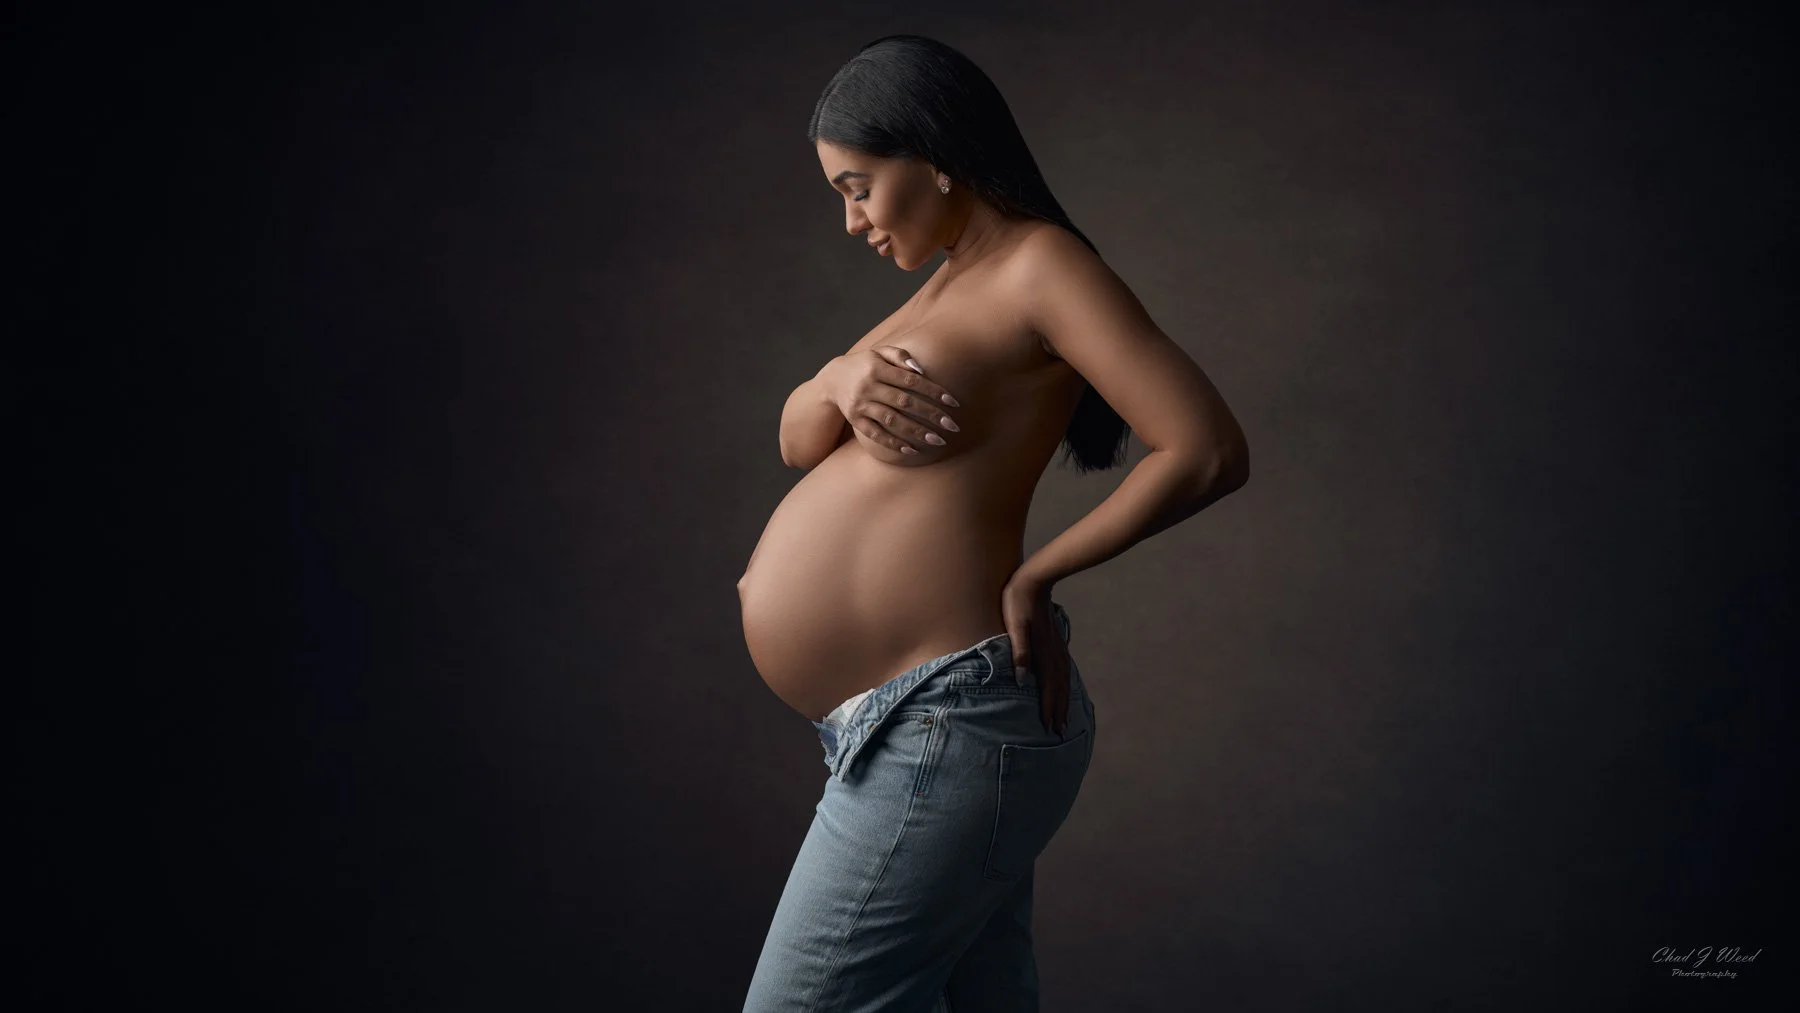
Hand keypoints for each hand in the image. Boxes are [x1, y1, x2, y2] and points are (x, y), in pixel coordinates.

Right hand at [819, 347, 962, 455]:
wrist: (832, 380)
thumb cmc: (865, 364)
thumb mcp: (879, 353)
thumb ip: (901, 357)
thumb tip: (922, 371)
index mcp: (877, 368)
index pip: (911, 381)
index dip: (934, 392)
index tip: (953, 403)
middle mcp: (868, 387)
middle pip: (905, 402)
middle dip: (930, 415)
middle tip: (952, 426)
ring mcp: (861, 405)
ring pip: (892, 421)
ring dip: (916, 432)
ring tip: (937, 441)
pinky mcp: (855, 421)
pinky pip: (875, 434)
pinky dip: (893, 443)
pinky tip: (911, 450)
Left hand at [1001, 572, 1070, 735]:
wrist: (1034, 579)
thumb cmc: (1017, 602)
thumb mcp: (1014, 626)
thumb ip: (1019, 654)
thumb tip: (1022, 682)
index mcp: (1043, 653)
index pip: (1048, 687)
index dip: (1049, 708)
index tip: (1050, 728)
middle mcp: (1053, 653)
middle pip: (1059, 688)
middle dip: (1059, 710)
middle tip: (1060, 731)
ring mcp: (1057, 646)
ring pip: (1063, 679)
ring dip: (1064, 699)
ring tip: (1065, 716)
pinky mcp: (1055, 640)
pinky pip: (1064, 668)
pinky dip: (1066, 683)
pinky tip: (1064, 686)